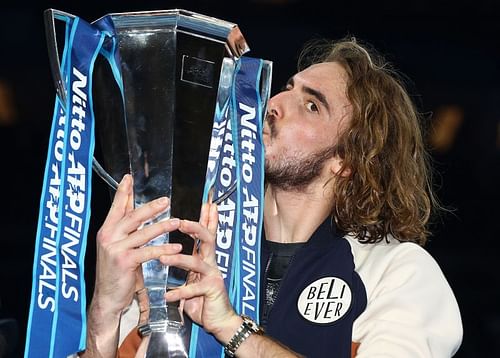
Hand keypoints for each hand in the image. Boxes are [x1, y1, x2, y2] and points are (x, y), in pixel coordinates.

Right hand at [92, 174, 182, 316]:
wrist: (107, 298)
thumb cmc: (116, 273)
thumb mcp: (118, 248)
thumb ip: (126, 231)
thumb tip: (137, 212)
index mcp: (106, 231)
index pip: (116, 207)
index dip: (122, 192)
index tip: (128, 177)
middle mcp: (108, 236)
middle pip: (132, 216)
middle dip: (150, 207)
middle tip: (166, 200)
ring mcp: (115, 249)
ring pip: (143, 233)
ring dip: (162, 227)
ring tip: (177, 222)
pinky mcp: (124, 261)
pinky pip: (148, 252)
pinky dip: (164, 250)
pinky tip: (176, 248)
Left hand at [161, 203, 240, 341]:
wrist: (219, 320)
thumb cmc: (203, 298)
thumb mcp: (193, 277)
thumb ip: (185, 265)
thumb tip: (169, 254)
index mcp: (205, 258)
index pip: (207, 233)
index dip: (208, 218)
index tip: (207, 203)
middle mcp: (211, 263)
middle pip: (207, 239)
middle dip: (196, 228)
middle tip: (181, 222)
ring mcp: (213, 275)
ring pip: (197, 262)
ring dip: (179, 259)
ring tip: (162, 258)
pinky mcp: (211, 291)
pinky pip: (193, 289)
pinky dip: (179, 292)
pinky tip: (167, 294)